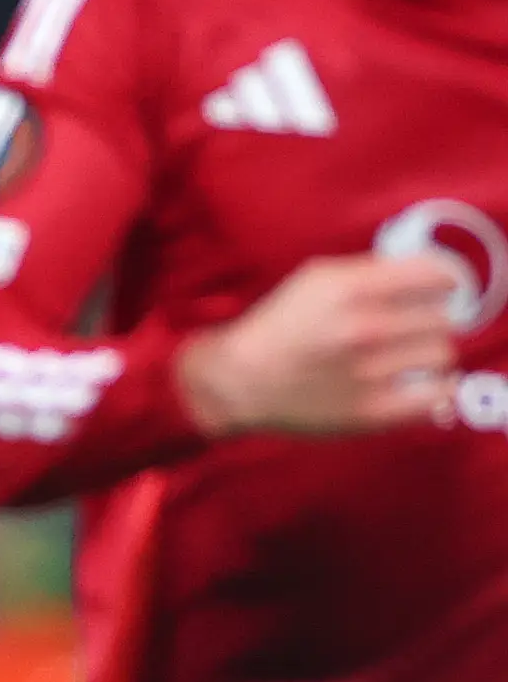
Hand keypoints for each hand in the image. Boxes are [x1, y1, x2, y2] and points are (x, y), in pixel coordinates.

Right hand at [178, 252, 461, 437]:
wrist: (236, 382)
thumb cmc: (277, 327)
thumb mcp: (316, 279)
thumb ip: (370, 271)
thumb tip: (423, 272)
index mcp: (351, 289)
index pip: (437, 275)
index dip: (443, 281)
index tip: (436, 289)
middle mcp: (364, 328)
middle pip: (443, 317)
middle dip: (430, 319)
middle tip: (413, 326)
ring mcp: (370, 373)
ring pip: (442, 354)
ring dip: (429, 352)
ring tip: (410, 356)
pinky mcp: (371, 410)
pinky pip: (435, 396)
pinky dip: (437, 388)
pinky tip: (422, 382)